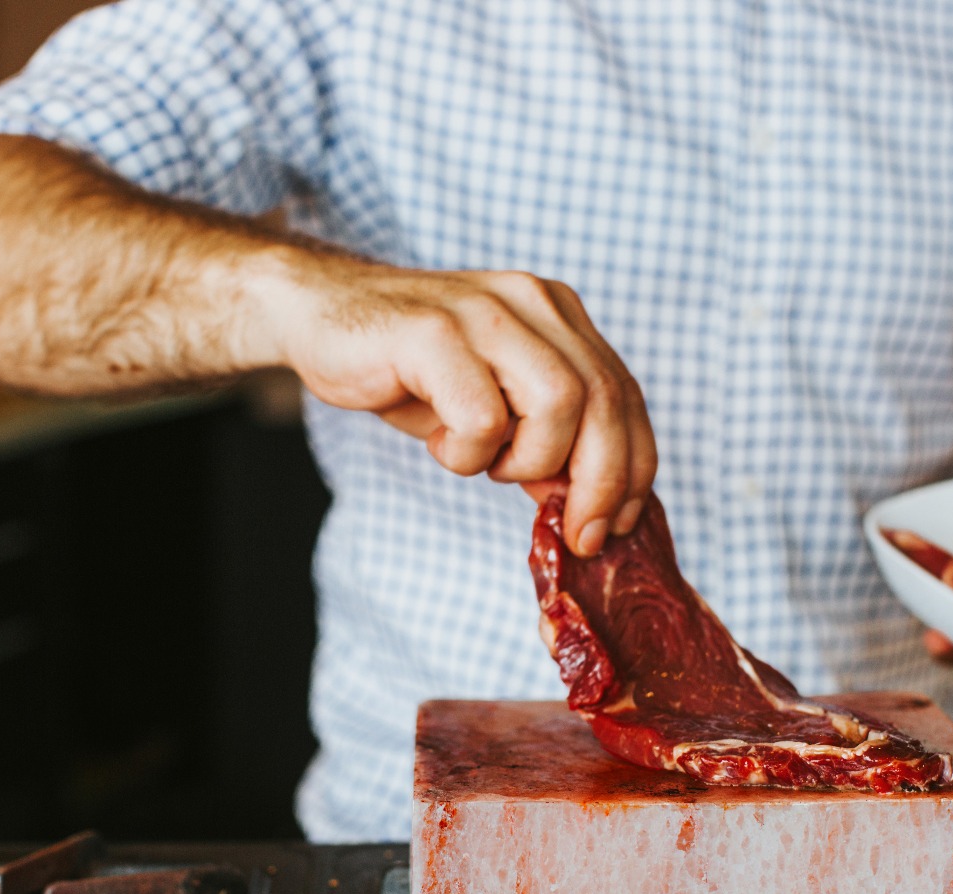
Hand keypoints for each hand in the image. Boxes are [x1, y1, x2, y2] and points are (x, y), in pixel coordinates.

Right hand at [261, 254, 655, 555]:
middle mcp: (532, 302)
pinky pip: (483, 418)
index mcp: (557, 314)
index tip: (619, 522)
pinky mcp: (434, 331)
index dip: (634, 467)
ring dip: (527, 461)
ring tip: (483, 462)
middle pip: (605, 400)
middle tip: (575, 532)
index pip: (625, 395)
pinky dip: (467, 454)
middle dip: (600, 483)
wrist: (318, 315)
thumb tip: (586, 504)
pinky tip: (439, 442)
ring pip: (559, 405)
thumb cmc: (408, 368)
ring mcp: (484, 311)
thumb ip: (545, 439)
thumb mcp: (491, 404)